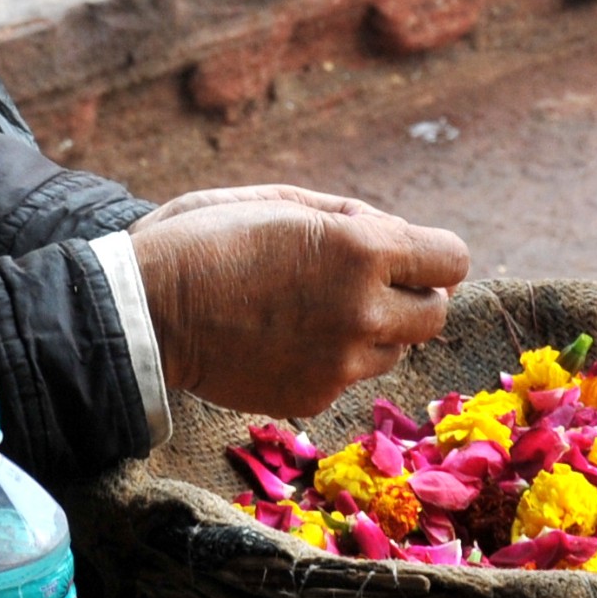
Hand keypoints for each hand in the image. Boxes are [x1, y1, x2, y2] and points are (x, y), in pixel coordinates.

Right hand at [129, 187, 468, 416]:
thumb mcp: (277, 201)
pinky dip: (330, 358)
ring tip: (313, 311)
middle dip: (410, 295)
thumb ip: (349, 217)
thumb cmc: (203, 240)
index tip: (403, 256)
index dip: (429, 255)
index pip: (452, 259)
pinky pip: (348, 376)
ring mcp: (341, 363)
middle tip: (365, 285)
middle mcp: (363, 311)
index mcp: (361, 249)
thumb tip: (395, 238)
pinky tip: (284, 339)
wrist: (144, 314)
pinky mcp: (315, 397)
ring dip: (372, 329)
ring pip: (396, 349)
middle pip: (436, 314)